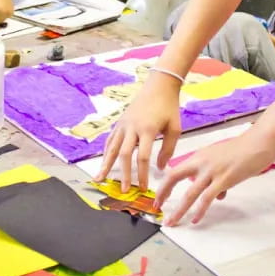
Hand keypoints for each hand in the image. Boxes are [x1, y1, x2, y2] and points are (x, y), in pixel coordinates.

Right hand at [95, 76, 181, 191]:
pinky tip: (104, 162)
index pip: (142, 157)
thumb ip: (168, 149)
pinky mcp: (120, 122)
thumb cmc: (168, 106)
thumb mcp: (175, 128)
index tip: (143, 187)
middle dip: (123, 174)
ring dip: (106, 164)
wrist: (158, 86)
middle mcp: (132, 127)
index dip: (142, 174)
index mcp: (148, 129)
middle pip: (124, 154)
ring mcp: (124, 124)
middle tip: (123, 190)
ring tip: (99, 178)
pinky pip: (110, 139)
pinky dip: (106, 152)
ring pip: (112, 147)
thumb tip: (160, 167)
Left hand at [154, 130, 274, 225]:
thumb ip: (214, 176)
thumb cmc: (241, 151)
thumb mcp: (221, 160)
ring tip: (172, 222)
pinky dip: (200, 211)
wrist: (257, 144)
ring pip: (190, 194)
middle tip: (158, 208)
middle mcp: (201, 162)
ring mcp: (211, 171)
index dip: (164, 184)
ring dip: (179, 210)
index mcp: (198, 156)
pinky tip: (195, 219)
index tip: (159, 196)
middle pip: (174, 177)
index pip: (174, 170)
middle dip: (163, 193)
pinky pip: (207, 198)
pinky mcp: (224, 180)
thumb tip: (217, 196)